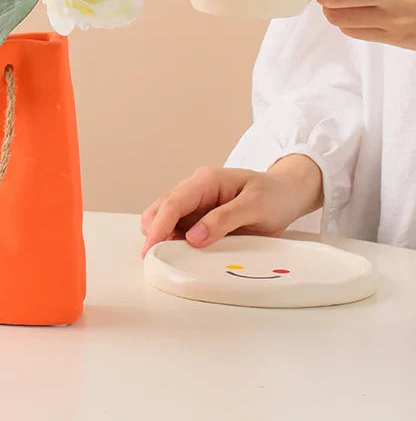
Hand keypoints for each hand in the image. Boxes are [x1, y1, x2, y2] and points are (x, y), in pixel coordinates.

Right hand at [140, 155, 322, 256]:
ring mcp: (196, 202)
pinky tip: (184, 253)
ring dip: (164, 237)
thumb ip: (223, 220)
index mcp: (206, 181)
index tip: (150, 247)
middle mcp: (195, 189)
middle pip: (161, 209)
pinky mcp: (199, 216)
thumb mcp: (255, 207)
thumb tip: (193, 237)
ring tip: (171, 257)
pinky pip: (180, 228)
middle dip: (154, 232)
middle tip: (158, 257)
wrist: (287, 193)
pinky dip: (176, 241)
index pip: (173, 203)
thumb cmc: (274, 195)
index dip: (159, 226)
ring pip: (166, 219)